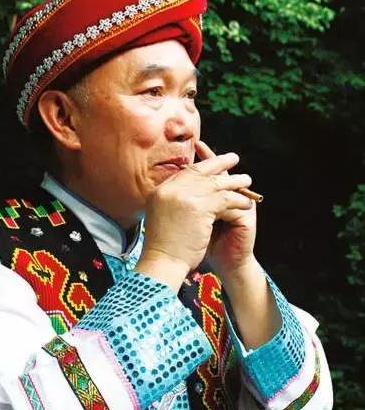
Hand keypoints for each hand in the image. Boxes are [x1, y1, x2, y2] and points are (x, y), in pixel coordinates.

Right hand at [135, 148, 253, 289]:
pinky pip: (224, 198)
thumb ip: (173, 202)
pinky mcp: (199, 208)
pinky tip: (246, 202)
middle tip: (233, 158)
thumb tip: (187, 193)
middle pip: (199, 171)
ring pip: (215, 183)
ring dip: (233, 181)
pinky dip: (237, 199)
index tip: (212, 164)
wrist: (162, 263)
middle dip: (218, 163)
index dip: (201, 166)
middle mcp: (170, 190)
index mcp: (160, 192)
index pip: (184, 173)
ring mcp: (184, 197)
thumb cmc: (163, 248)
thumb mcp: (162, 216)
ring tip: (246, 179)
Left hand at [195, 140, 257, 283]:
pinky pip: (234, 201)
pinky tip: (212, 183)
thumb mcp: (188, 223)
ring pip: (228, 184)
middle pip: (218, 174)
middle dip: (208, 159)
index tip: (186, 149)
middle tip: (198, 143)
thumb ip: (182, 206)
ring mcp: (240, 208)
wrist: (224, 266)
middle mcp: (229, 200)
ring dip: (218, 171)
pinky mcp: (246, 218)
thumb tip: (164, 189)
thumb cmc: (201, 247)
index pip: (205, 175)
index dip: (197, 162)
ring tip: (208, 158)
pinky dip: (224, 193)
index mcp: (215, 200)